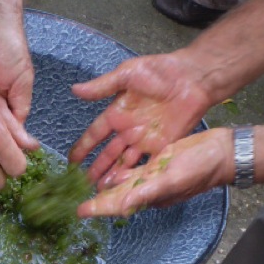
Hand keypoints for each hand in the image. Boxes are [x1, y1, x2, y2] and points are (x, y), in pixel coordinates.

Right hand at [69, 51, 211, 186]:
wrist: (192, 78)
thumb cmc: (160, 71)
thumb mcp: (127, 74)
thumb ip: (102, 86)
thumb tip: (75, 89)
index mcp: (117, 113)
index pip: (95, 134)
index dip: (83, 148)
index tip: (71, 162)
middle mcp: (127, 130)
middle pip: (107, 154)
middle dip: (95, 169)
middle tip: (83, 185)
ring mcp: (144, 140)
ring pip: (123, 163)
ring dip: (112, 177)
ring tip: (100, 192)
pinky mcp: (161, 147)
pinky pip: (145, 164)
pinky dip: (135, 176)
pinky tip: (126, 188)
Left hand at [77, 128, 233, 217]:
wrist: (222, 153)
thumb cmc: (201, 167)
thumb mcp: (172, 178)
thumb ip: (147, 191)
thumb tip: (124, 205)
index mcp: (150, 195)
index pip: (118, 204)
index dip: (98, 208)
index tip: (79, 212)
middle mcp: (148, 189)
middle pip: (116, 197)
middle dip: (97, 202)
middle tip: (74, 203)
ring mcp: (153, 176)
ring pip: (123, 185)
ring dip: (105, 189)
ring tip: (85, 190)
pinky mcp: (158, 163)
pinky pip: (134, 172)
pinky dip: (120, 175)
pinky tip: (109, 174)